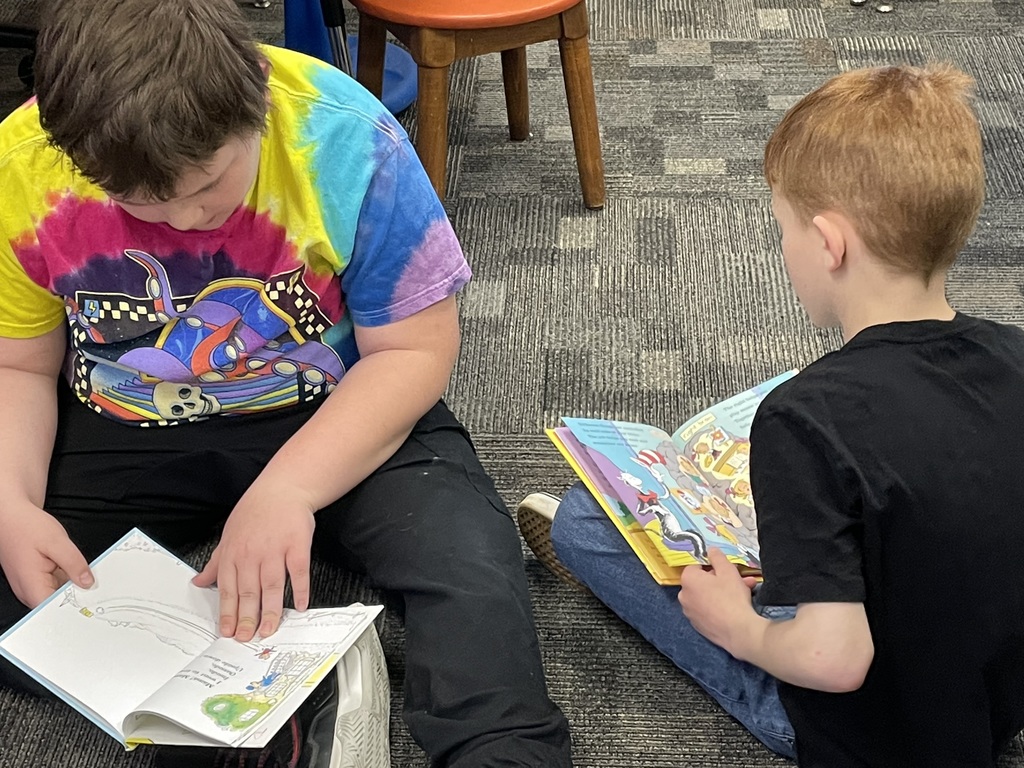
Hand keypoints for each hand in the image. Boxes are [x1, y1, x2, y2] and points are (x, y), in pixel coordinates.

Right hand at [0, 504, 92, 607]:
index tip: (92, 603)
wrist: (10, 516)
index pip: (53, 611)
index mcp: (31, 586)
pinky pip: (55, 585)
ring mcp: (32, 586)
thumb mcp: (57, 542)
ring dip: (73, 587)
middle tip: (98, 588)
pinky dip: (68, 579)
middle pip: (57, 604)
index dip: (73, 609)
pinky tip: (78, 571)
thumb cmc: (27, 527)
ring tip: (89, 577)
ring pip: (58, 594)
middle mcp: (28, 591)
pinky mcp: (36, 580)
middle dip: (78, 596)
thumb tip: (87, 583)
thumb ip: (74, 563)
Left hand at [193, 483, 314, 641]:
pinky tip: (300, 605)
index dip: (228, 613)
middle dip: (246, 619)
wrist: (283, 489)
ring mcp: (276, 550)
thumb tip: (199, 582)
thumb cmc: (256, 512)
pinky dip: (300, 589)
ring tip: (269, 630)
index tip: (228, 632)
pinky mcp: (297, 545)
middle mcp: (252, 554)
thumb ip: (216, 562)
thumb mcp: (229, 535)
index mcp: (234, 554)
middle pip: (248, 593)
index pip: (228, 590)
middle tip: (247, 638)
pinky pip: (299, 572)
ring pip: (271, 586)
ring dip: (271, 611)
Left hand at [677, 548, 760, 655]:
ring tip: (745, 591)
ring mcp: (690, 613)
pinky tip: (735, 607)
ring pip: (707, 596)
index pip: (696, 566)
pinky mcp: (698, 626)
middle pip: (701, 582)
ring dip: (723, 592)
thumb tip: (710, 550)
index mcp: (687, 580)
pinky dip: (718, 607)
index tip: (725, 570)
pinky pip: (708, 610)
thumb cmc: (731, 597)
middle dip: (720, 579)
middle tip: (739, 579)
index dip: (711, 566)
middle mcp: (684, 596)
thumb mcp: (727, 571)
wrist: (738, 631)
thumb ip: (717, 557)